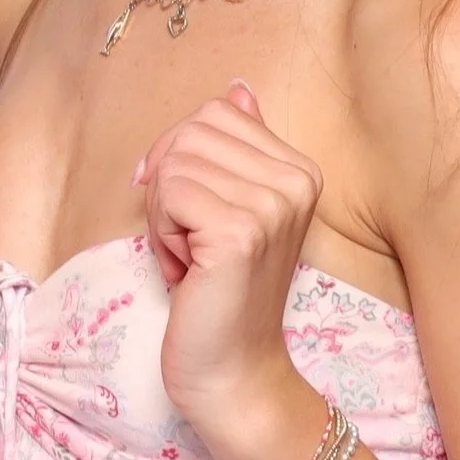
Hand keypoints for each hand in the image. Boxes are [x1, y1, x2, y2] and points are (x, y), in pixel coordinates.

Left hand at [136, 82, 328, 459]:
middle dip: (169, 186)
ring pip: (174, 162)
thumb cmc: (218, 293)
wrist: (233, 371)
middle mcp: (297, 181)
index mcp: (300, 170)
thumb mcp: (229, 209)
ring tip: (190, 259)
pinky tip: (185, 271)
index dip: (182, 159)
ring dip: (163, 215)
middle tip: (189, 242)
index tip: (192, 215)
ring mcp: (272, 205)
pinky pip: (167, 194)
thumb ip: (236, 149)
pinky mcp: (240, 232)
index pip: (215, 113)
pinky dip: (160, 234)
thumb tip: (238, 88)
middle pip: (191, 132)